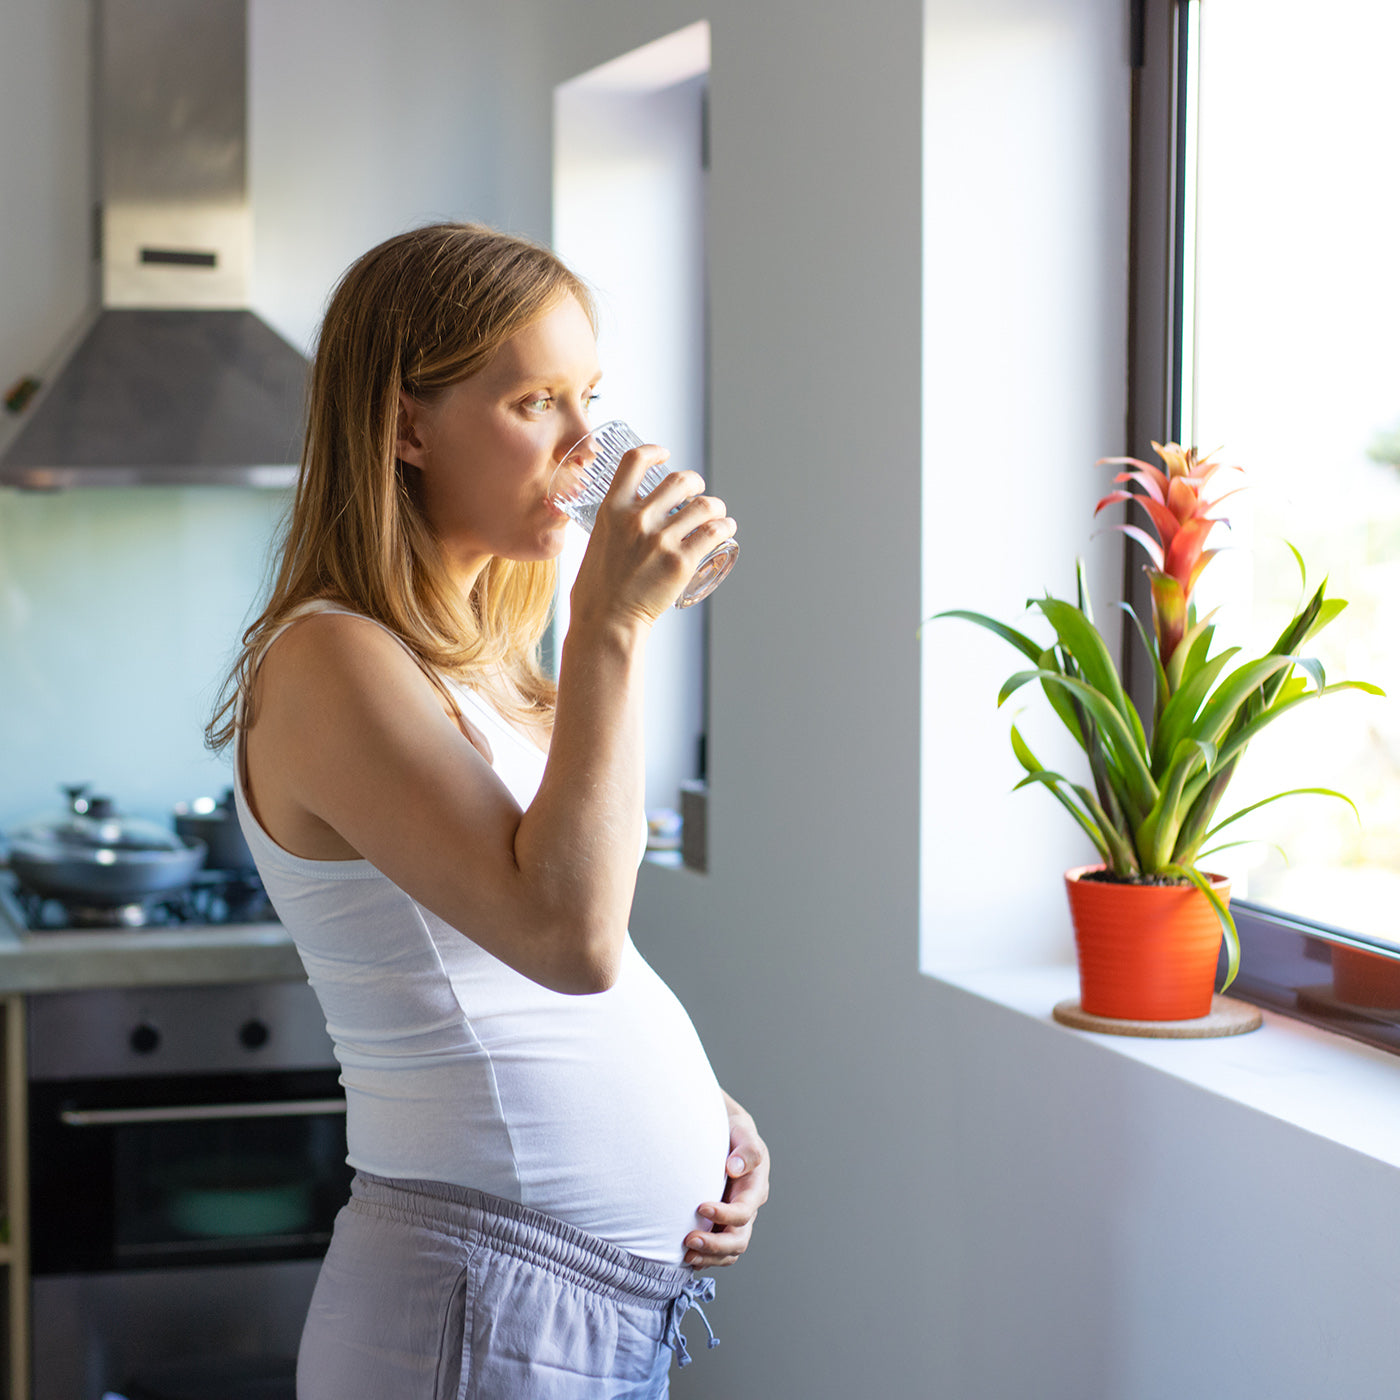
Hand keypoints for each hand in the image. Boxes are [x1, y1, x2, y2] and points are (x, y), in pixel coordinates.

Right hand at [571, 443, 735, 627]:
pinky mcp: (681, 562)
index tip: (666, 455)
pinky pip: (714, 533)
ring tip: (717, 514)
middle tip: (698, 493)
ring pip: (704, 505)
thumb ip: (614, 524)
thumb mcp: (597, 541)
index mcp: (611, 509)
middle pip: (680, 480)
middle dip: (695, 483)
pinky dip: (725, 526)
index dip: (654, 451)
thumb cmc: (598, 589)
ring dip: (715, 506)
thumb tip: (629, 517)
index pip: (634, 461)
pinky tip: (726, 528)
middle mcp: (637, 519)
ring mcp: (660, 540)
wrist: (606, 622)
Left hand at [684, 1091, 769, 1269]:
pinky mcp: (720, 1225)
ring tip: (685, 1255)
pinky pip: (717, 1253)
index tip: (700, 1207)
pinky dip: (705, 1258)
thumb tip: (735, 1168)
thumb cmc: (734, 1133)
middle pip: (738, 1240)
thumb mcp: (743, 1132)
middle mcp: (747, 1209)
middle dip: (715, 1245)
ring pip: (729, 1252)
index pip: (744, 1212)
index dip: (724, 1214)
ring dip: (709, 1257)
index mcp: (755, 1189)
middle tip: (688, 1241)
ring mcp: (734, 1221)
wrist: (725, 1135)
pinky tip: (685, 1257)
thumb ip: (745, 1149)